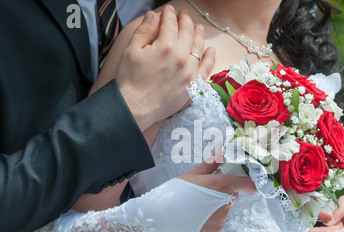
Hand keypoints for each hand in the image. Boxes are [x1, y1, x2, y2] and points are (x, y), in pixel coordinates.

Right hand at [115, 6, 215, 131]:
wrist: (135, 107)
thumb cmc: (130, 80)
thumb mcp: (131, 50)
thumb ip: (144, 31)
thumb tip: (153, 15)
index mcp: (165, 47)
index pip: (170, 23)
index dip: (169, 14)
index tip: (169, 9)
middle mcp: (181, 58)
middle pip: (187, 33)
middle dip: (185, 20)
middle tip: (183, 15)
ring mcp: (189, 73)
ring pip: (199, 48)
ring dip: (199, 35)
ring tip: (198, 27)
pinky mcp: (193, 86)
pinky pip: (206, 69)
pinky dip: (210, 58)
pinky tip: (210, 50)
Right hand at [178, 146, 256, 231]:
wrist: (161, 216)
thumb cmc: (176, 191)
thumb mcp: (194, 174)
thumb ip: (212, 162)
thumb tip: (222, 146)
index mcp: (221, 184)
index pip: (247, 184)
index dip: (251, 184)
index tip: (252, 185)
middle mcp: (225, 201)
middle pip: (233, 195)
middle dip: (223, 193)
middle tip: (205, 193)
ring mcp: (221, 217)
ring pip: (225, 208)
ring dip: (217, 206)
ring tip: (198, 206)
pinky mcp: (216, 229)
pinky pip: (219, 220)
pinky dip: (212, 218)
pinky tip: (197, 215)